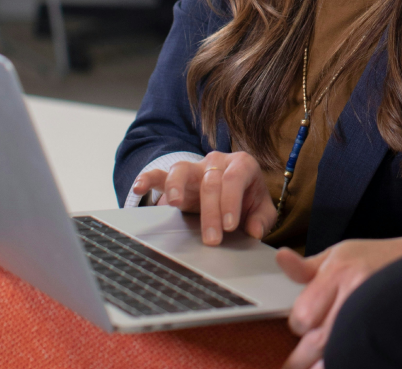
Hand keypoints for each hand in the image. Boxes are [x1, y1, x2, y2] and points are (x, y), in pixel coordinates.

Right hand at [130, 151, 277, 245]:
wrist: (230, 189)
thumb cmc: (247, 199)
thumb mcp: (260, 208)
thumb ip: (262, 218)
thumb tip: (254, 231)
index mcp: (242, 165)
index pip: (235, 178)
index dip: (231, 201)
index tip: (230, 226)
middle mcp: (218, 161)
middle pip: (211, 182)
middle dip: (211, 212)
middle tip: (211, 239)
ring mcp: (195, 167)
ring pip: (182, 169)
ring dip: (178, 186)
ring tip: (175, 204)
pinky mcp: (175, 177)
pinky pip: (159, 174)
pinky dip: (148, 179)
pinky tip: (139, 188)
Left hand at [277, 237, 401, 368]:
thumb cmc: (373, 258)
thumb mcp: (338, 254)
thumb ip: (305, 267)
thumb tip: (281, 258)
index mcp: (339, 272)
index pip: (301, 316)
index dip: (300, 323)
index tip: (305, 322)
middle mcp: (355, 294)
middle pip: (315, 342)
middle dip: (306, 350)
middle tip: (306, 348)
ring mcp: (370, 315)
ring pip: (332, 355)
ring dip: (321, 358)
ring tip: (320, 353)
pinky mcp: (380, 332)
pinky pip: (351, 357)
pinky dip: (341, 359)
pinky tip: (340, 354)